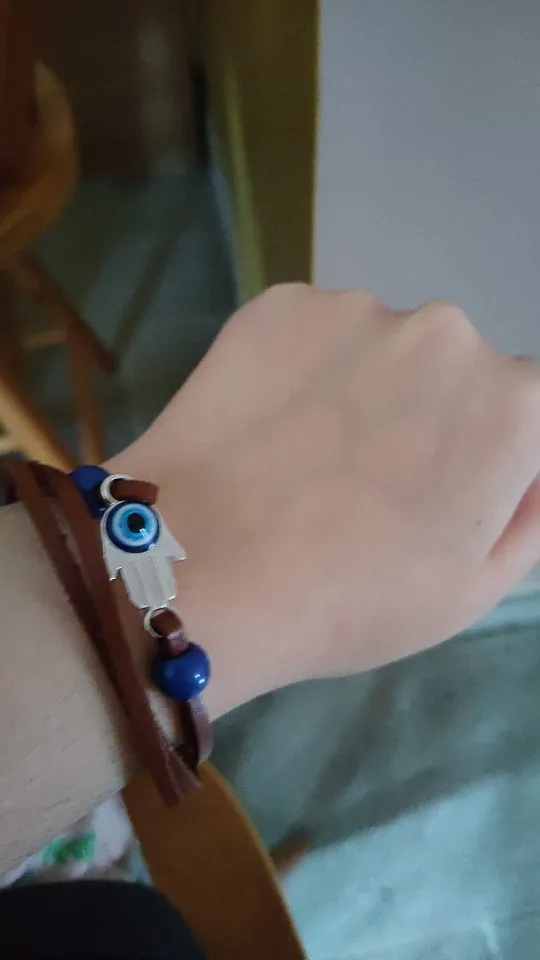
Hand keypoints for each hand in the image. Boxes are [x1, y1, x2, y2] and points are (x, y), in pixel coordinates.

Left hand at [111, 285, 539, 715]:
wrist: (203, 571)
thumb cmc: (351, 600)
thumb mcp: (475, 586)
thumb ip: (529, 512)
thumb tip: (530, 467)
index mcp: (513, 403)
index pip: (522, 413)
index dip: (481, 458)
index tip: (434, 495)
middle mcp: (449, 332)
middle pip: (451, 370)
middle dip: (424, 414)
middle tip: (362, 483)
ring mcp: (358, 309)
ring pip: (378, 346)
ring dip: (360, 387)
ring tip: (303, 458)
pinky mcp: (280, 304)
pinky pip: (312, 335)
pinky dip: (299, 369)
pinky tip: (265, 426)